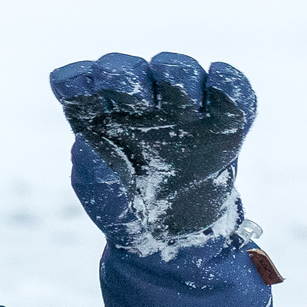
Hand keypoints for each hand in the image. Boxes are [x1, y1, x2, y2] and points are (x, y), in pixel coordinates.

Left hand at [49, 52, 256, 255]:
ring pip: (176, 69)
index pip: (75, 82)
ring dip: (177, 73)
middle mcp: (135, 103)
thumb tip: (83, 144)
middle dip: (126, 74)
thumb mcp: (109, 209)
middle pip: (125, 68)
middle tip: (136, 97)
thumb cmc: (133, 214)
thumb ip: (94, 181)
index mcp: (96, 118)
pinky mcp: (223, 117)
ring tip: (183, 104)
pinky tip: (222, 90)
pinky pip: (230, 88)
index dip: (77, 79)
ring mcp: (180, 106)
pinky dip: (228, 82)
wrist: (183, 238)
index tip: (82, 91)